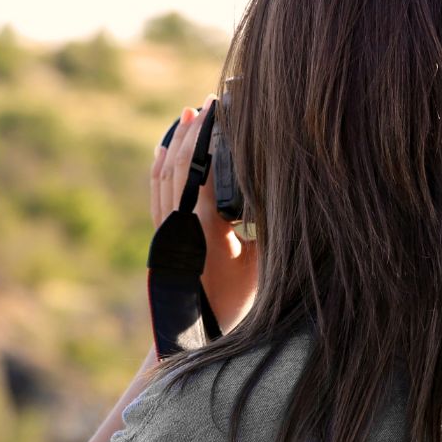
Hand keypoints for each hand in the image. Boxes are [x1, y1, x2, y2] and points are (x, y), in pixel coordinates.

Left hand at [151, 98, 259, 331]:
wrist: (192, 336)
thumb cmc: (233, 303)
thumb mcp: (259, 264)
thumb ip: (264, 230)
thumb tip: (285, 195)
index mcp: (201, 229)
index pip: (201, 170)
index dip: (207, 137)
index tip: (217, 110)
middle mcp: (177, 225)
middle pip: (179, 166)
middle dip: (192, 133)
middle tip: (205, 105)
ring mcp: (164, 231)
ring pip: (164, 177)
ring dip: (175, 145)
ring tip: (186, 117)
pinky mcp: (160, 238)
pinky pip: (156, 193)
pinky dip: (160, 169)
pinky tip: (164, 151)